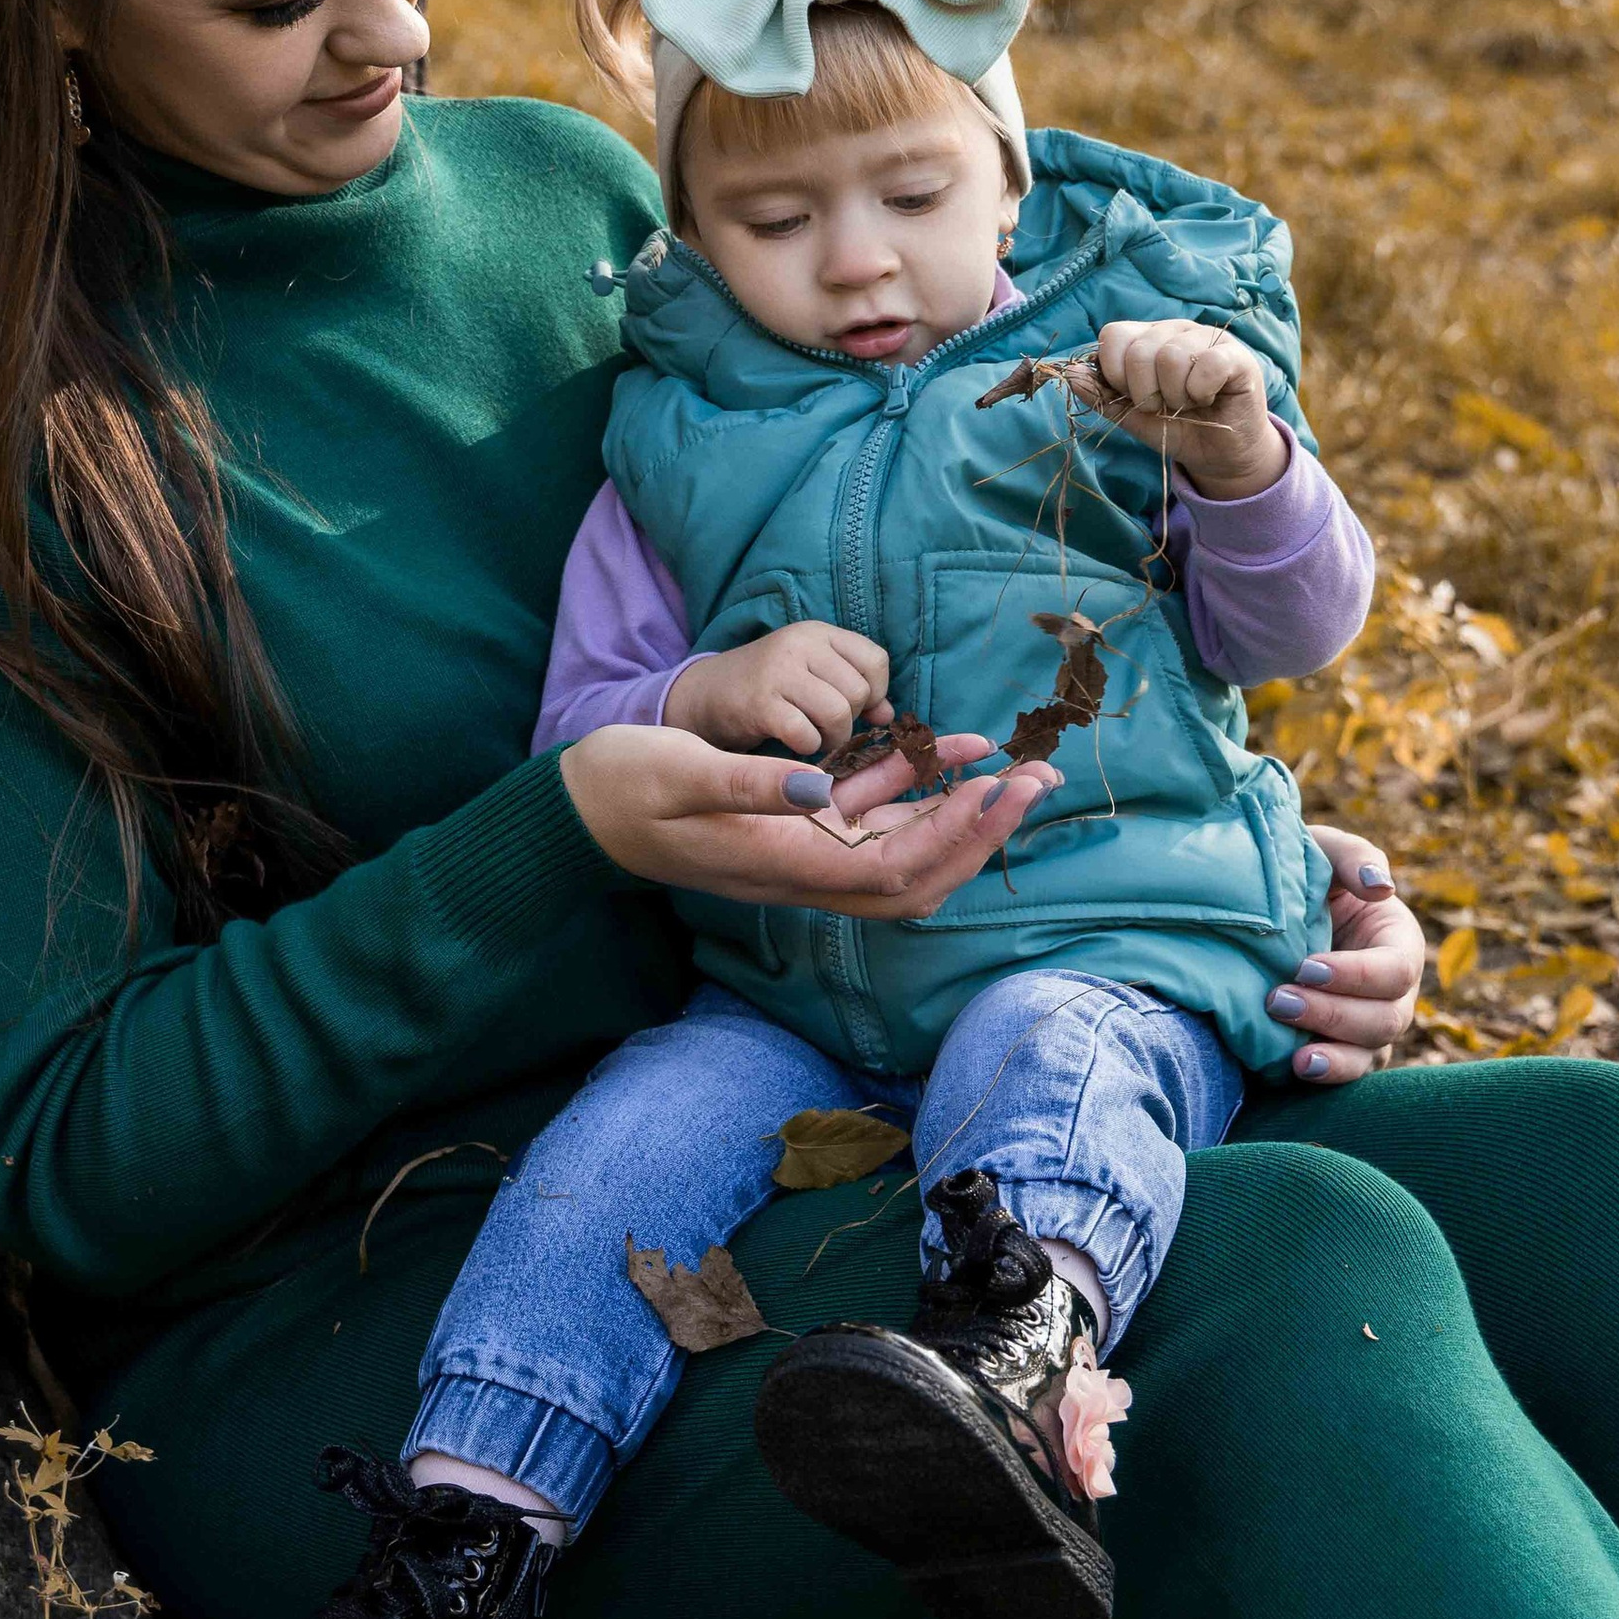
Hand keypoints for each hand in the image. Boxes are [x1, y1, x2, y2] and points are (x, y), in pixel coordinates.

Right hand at [559, 724, 1063, 917]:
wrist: (578, 810)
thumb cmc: (622, 787)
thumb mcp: (678, 774)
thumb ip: (749, 785)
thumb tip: (820, 788)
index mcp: (783, 864)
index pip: (894, 867)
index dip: (954, 836)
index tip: (999, 790)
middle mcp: (804, 868)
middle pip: (918, 872)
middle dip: (983, 833)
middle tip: (1040, 783)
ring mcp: (804, 848)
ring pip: (906, 844)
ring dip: (964, 812)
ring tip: (1021, 769)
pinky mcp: (796, 821)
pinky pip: (872, 811)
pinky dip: (917, 784)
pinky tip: (956, 747)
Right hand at [662, 620, 891, 756]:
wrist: (703, 695)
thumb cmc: (767, 690)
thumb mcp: (812, 678)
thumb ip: (855, 691)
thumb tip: (889, 716)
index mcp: (818, 633)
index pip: (876, 661)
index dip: (874, 693)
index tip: (853, 708)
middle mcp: (799, 644)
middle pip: (859, 692)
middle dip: (849, 720)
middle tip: (822, 726)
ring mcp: (778, 670)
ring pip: (838, 714)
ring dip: (830, 739)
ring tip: (810, 737)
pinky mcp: (759, 702)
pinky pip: (806, 733)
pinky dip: (805, 748)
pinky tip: (791, 744)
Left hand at [1095, 318, 1288, 500]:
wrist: (1220, 454)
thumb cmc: (1177, 428)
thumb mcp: (1133, 417)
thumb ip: (1102, 397)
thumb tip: (1068, 375)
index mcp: (1146, 339)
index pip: (1113, 334)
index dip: (1114, 372)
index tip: (1132, 397)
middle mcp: (1174, 330)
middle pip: (1139, 350)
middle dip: (1145, 393)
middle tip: (1164, 407)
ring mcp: (1206, 338)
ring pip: (1171, 357)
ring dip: (1175, 396)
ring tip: (1188, 404)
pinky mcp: (1235, 355)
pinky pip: (1206, 365)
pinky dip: (1201, 392)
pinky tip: (1209, 398)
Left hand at [1265, 826, 1423, 1084]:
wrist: (1260, 915)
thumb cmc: (1299, 875)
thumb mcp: (1321, 851)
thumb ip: (1352, 856)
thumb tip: (1381, 888)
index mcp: (1397, 942)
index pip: (1394, 970)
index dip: (1356, 975)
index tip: (1304, 967)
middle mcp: (1394, 991)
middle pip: (1385, 1018)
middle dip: (1333, 1013)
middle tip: (1277, 1000)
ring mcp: (1370, 1027)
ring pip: (1369, 1053)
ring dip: (1333, 1055)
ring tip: (1295, 1056)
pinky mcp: (1342, 1050)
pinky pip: (1347, 1073)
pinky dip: (1326, 1074)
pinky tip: (1294, 1069)